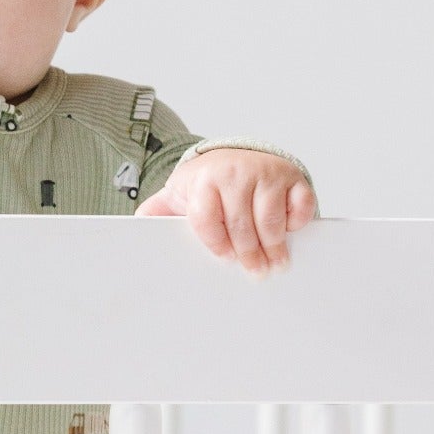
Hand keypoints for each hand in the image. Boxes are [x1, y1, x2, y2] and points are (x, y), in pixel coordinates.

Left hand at [135, 149, 316, 277]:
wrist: (233, 158)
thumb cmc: (205, 188)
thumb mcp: (177, 197)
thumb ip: (156, 213)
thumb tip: (133, 230)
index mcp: (203, 179)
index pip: (207, 218)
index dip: (216, 244)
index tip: (224, 260)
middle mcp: (235, 171)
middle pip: (241, 224)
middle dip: (249, 254)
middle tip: (257, 275)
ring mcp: (266, 172)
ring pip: (270, 218)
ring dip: (275, 247)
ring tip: (276, 265)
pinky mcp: (293, 176)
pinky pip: (299, 205)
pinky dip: (297, 222)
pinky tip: (289, 233)